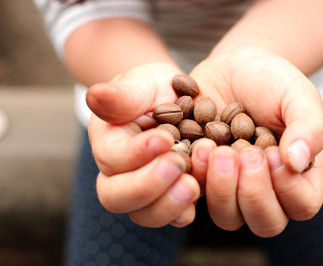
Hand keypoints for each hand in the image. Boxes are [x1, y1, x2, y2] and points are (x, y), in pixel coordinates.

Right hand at [86, 63, 199, 227]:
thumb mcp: (139, 84)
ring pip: (144, 214)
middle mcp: (121, 174)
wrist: (174, 99)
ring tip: (192, 185)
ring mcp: (147, 189)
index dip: (136, 153)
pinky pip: (173, 217)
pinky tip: (200, 193)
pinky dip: (185, 211)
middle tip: (177, 165)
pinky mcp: (172, 195)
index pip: (112, 160)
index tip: (164, 138)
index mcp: (108, 145)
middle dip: (146, 185)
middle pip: (117, 198)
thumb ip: (120, 95)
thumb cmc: (151, 89)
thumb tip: (94, 96)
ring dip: (168, 204)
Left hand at [189, 47, 322, 235]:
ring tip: (213, 147)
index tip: (271, 152)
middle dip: (252, 191)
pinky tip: (195, 146)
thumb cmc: (272, 82)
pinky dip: (195, 177)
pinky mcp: (204, 178)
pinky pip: (196, 196)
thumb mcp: (298, 95)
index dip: (287, 187)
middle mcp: (268, 190)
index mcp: (298, 175)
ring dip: (221, 188)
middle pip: (265, 223)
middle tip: (241, 152)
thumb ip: (309, 127)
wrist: (233, 69)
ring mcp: (233, 188)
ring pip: (228, 217)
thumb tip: (297, 163)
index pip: (302, 205)